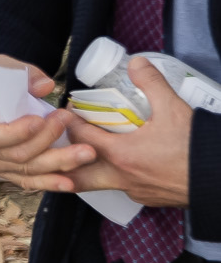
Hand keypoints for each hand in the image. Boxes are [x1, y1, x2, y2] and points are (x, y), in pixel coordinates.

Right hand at [0, 55, 103, 192]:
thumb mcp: (0, 69)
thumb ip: (22, 75)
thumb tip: (45, 86)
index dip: (15, 133)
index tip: (39, 120)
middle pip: (14, 155)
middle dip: (47, 143)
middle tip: (71, 127)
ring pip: (25, 170)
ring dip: (57, 163)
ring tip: (85, 155)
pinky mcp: (4, 171)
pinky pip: (27, 181)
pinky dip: (49, 182)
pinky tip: (69, 183)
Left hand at [61, 58, 195, 207]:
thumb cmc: (196, 148)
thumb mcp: (173, 109)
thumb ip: (151, 83)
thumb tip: (136, 63)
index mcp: (120, 154)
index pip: (79, 135)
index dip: (69, 120)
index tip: (68, 110)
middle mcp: (121, 177)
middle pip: (76, 170)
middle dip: (65, 155)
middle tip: (65, 138)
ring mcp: (134, 191)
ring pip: (98, 183)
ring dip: (88, 169)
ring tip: (86, 152)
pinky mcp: (148, 199)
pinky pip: (122, 188)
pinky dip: (114, 176)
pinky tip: (122, 164)